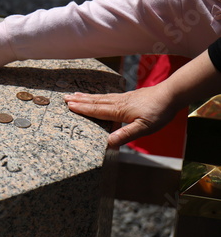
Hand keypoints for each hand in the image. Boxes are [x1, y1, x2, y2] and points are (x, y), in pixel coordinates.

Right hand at [63, 86, 178, 146]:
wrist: (171, 94)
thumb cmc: (158, 112)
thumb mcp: (144, 128)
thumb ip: (126, 134)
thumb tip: (108, 142)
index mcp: (119, 111)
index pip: (97, 110)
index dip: (82, 109)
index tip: (69, 106)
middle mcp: (118, 102)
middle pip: (95, 102)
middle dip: (79, 101)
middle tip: (64, 98)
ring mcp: (122, 98)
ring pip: (100, 98)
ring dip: (86, 97)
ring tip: (74, 94)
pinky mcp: (128, 96)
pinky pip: (107, 96)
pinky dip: (97, 96)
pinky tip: (96, 96)